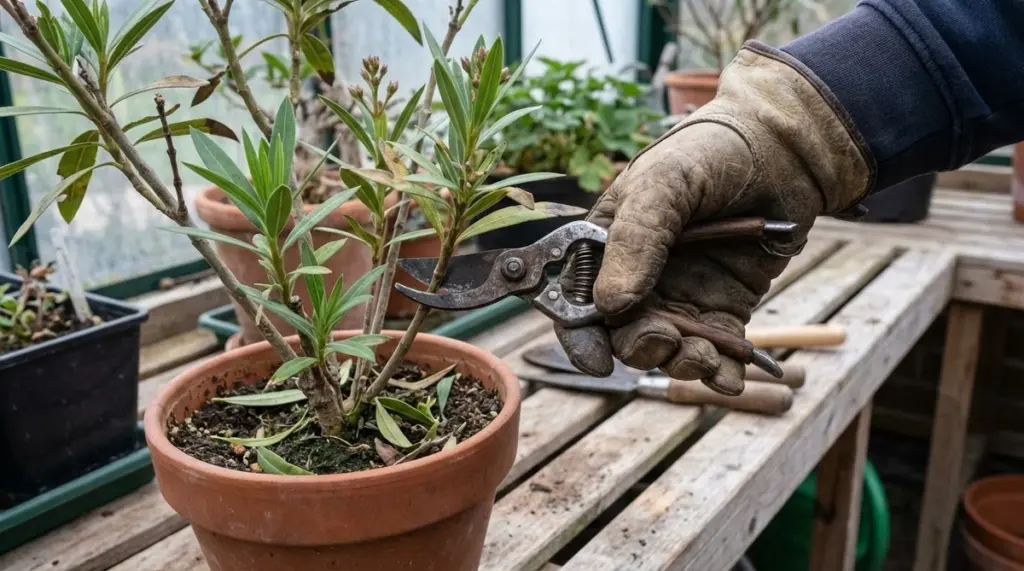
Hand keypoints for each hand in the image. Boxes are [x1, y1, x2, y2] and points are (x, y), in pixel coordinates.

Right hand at [556, 44, 871, 394]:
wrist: (785, 149)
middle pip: (621, 332)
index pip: (578, 299)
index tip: (598, 360)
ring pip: (667, 349)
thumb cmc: (710, 152)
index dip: (581, 335)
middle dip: (640, 347)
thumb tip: (610, 304)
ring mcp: (681, 294)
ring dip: (680, 363)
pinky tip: (730, 377)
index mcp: (607, 244)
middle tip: (667, 339)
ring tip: (704, 358)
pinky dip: (720, 371)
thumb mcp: (665, 184)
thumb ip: (635, 239)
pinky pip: (714, 349)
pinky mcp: (723, 307)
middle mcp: (638, 275)